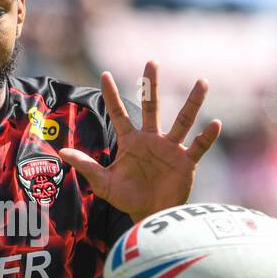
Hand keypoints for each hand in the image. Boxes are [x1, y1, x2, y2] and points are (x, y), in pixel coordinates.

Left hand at [60, 61, 222, 221]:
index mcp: (131, 141)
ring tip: (202, 82)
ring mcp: (171, 148)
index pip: (119, 113)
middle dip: (150, 85)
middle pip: (151, 106)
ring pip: (183, 120)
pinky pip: (199, 146)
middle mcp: (151, 139)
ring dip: (192, 102)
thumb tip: (61, 152)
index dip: (111, 95)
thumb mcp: (103, 182)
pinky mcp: (186, 162)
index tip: (104, 74)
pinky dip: (207, 136)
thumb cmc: (126, 198)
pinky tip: (215, 123)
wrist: (150, 215)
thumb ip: (86, 165)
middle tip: (151, 62)